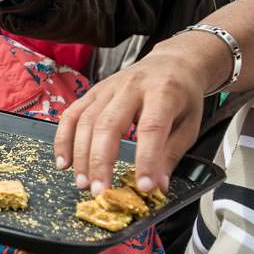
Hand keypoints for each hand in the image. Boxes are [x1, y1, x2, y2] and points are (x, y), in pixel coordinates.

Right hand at [54, 44, 206, 195]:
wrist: (173, 62)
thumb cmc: (182, 95)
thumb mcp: (189, 124)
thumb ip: (172, 154)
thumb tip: (158, 185)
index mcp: (163, 92)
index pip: (151, 128)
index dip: (146, 159)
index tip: (144, 187)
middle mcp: (132, 86)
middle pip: (109, 123)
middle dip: (101, 161)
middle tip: (100, 191)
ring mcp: (109, 87)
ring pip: (87, 120)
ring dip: (81, 155)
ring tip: (83, 184)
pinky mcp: (94, 91)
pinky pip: (72, 114)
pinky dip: (64, 139)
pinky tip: (63, 162)